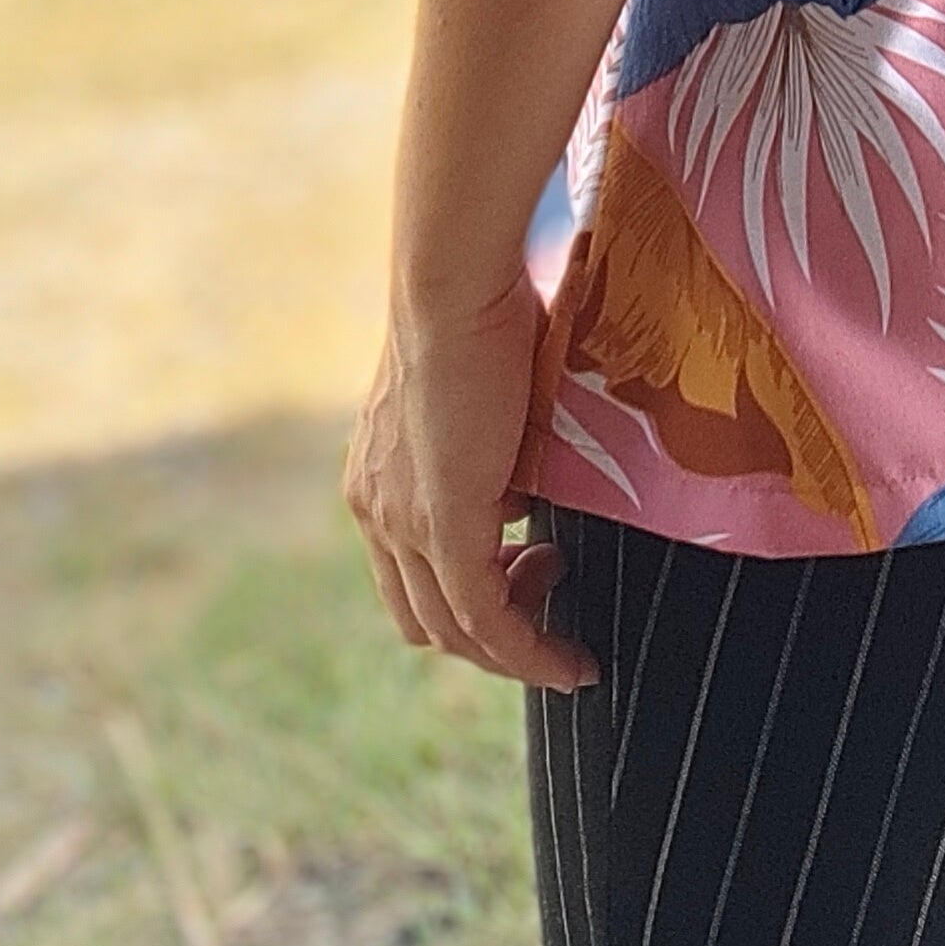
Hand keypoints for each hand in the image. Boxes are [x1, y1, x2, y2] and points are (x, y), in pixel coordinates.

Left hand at [345, 283, 594, 691]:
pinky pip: (485, 617)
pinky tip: (568, 660)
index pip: (411, 577)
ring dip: (514, 648)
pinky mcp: (442, 526)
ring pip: (453, 630)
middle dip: (493, 632)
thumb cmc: (482, 310)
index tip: (532, 572)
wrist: (453, 284)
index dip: (470, 596)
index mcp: (377, 481)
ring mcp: (401, 522)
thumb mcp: (486, 399)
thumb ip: (495, 451)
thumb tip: (526, 488)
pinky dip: (527, 651)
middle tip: (552, 591)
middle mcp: (376, 511)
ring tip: (567, 631)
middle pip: (425, 619)